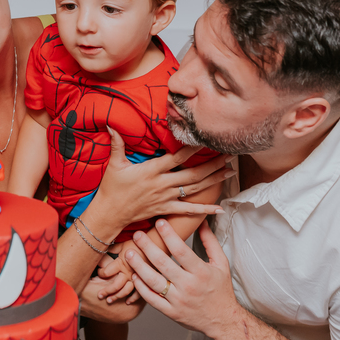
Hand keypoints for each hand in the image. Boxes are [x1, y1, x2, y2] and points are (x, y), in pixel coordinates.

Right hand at [90, 129, 232, 236]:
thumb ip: (117, 144)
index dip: (192, 149)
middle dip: (213, 164)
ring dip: (214, 181)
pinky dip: (205, 210)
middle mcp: (162, 184)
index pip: (176, 158)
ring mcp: (166, 198)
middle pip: (193, 174)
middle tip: (229, 156)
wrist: (110, 213)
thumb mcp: (115, 164)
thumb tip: (111, 125)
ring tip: (230, 172)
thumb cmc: (112, 188)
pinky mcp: (166, 209)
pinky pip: (188, 210)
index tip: (206, 141)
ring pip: (195, 189)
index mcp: (151, 171)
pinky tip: (219, 208)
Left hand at [97, 242, 140, 304]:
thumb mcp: (123, 244)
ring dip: (117, 297)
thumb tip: (104, 248)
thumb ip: (113, 248)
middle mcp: (127, 273)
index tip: (99, 273)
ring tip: (109, 301)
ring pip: (125, 291)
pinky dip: (133, 298)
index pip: (106, 272)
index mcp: (121, 263)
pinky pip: (139, 293)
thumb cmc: (138, 244)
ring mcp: (136, 278)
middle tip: (99, 295)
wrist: (156, 245)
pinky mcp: (144, 281)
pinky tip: (127, 301)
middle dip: (106, 291)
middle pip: (114, 285)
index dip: (101, 273)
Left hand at [127, 220, 242, 338]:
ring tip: (129, 253)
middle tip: (137, 234)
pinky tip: (134, 276)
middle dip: (147, 247)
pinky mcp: (171, 312)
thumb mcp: (221, 263)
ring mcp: (178, 300)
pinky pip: (152, 300)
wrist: (222, 320)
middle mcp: (188, 286)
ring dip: (139, 266)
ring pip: (153, 282)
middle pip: (163, 263)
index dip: (169, 235)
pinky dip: (141, 288)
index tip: (159, 222)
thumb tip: (202, 221)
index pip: (181, 250)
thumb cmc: (221, 290)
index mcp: (201, 272)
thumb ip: (210, 242)